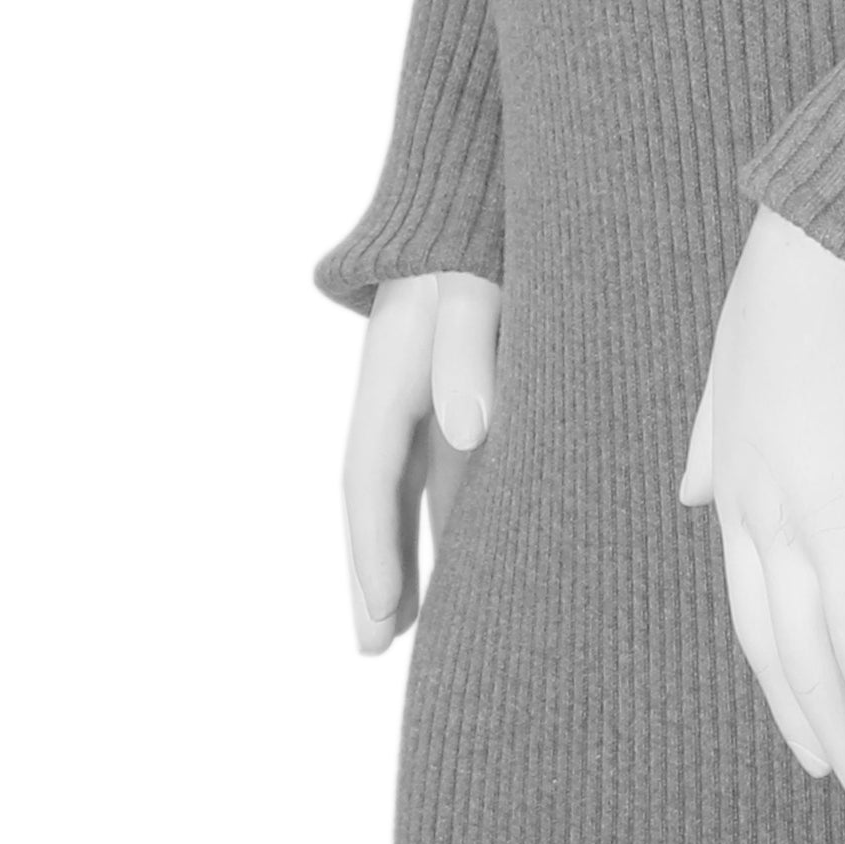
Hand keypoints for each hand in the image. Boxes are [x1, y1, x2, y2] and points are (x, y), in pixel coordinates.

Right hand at [340, 266, 500, 652]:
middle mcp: (397, 399)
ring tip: (407, 629)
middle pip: (378, 504)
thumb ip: (469, 348)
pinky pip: (445, 473)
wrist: (471, 195)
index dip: (374, 549)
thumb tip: (469, 431)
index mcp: (388, 380)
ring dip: (407, 558)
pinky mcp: (458, 392)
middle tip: (374, 648)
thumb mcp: (472, 284)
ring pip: (410, 496)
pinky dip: (445, 521)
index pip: (370, 481)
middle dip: (374, 575)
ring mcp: (425, 399)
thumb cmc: (473, 239)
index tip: (385, 611)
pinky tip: (464, 564)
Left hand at [676, 205, 844, 831]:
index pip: (760, 624)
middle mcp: (777, 521)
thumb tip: (693, 488)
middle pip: (800, 661)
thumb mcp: (727, 363)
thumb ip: (712, 436)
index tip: (813, 748)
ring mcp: (833, 515)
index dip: (786, 695)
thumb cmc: (793, 280)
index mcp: (741, 494)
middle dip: (836, 742)